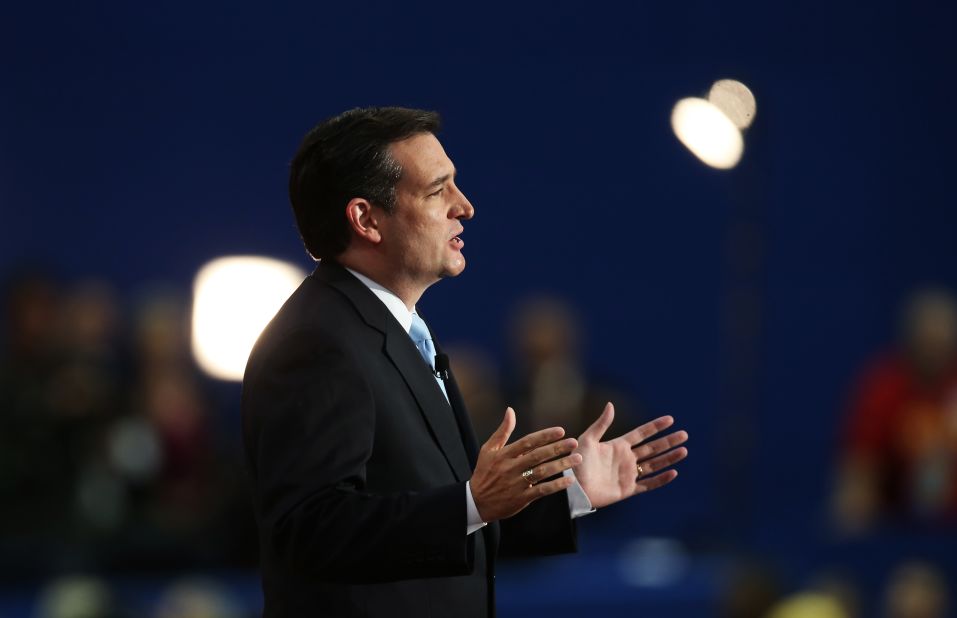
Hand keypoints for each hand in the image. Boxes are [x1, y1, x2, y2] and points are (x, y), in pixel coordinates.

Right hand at [470, 407, 581, 521]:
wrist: (477, 502)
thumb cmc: (484, 472)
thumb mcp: (488, 449)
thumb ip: (502, 431)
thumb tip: (510, 410)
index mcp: (503, 455)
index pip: (527, 442)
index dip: (544, 436)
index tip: (561, 430)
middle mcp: (511, 468)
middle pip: (537, 456)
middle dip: (557, 448)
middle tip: (574, 443)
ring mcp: (517, 483)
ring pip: (542, 472)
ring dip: (561, 465)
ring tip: (577, 459)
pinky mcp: (522, 498)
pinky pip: (542, 491)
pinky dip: (556, 486)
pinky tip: (569, 480)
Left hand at [574, 402, 687, 508]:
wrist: (573, 488)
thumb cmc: (576, 462)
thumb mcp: (587, 440)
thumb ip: (601, 424)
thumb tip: (611, 404)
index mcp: (618, 445)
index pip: (641, 433)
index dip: (655, 426)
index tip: (670, 419)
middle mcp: (626, 458)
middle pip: (652, 448)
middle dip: (668, 441)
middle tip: (684, 435)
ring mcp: (628, 474)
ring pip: (654, 464)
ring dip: (669, 458)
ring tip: (684, 450)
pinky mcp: (628, 489)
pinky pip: (648, 484)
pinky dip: (661, 479)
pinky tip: (673, 472)